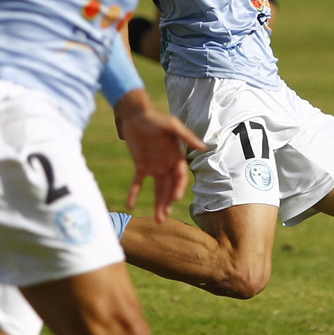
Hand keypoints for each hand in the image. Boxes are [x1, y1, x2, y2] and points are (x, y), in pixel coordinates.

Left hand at [114, 91, 205, 222]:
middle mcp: (167, 164)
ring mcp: (155, 166)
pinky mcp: (141, 166)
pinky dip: (134, 193)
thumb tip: (203, 147)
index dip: (178, 188)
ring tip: (157, 219)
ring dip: (157, 203)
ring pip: (157, 189)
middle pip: (169, 187)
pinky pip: (138, 182)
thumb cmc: (157, 118)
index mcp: (177, 157)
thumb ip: (186, 136)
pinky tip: (130, 205)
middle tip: (164, 216)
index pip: (180, 177)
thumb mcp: (172, 125)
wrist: (136, 115)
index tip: (175, 199)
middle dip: (167, 202)